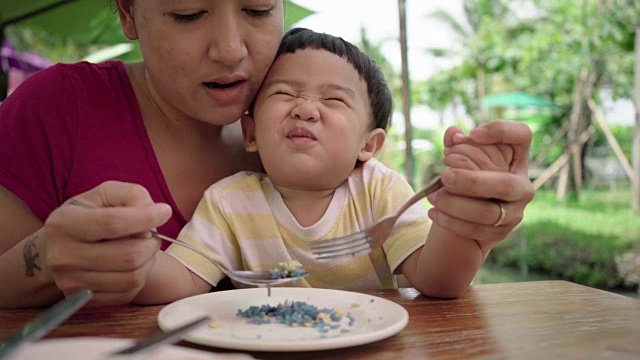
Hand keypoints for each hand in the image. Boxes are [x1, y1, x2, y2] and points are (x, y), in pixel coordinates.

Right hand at [41, 181, 171, 304]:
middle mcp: (62, 256)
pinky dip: (139, 278)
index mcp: (64, 223)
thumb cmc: (89, 215)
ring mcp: (71, 281)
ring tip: (142, 249)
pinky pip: (127, 293)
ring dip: (148, 261)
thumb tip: (157, 212)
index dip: (146, 218)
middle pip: (128, 255)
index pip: (113, 223)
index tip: (164, 212)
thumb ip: (132, 195)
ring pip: (132, 277)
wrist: (60, 247)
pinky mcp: (82, 300)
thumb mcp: (106, 194)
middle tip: (151, 235)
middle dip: (151, 244)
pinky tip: (132, 265)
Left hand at [428, 120, 534, 252]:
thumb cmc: (468, 178)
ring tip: (433, 196)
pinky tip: (433, 212)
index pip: (523, 135)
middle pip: (505, 184)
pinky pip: (476, 229)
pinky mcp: (501, 232)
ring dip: (456, 205)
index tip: (472, 134)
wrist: (469, 218)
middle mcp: (522, 185)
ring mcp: (515, 211)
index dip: (502, 131)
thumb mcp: (463, 159)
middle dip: (472, 181)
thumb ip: (457, 145)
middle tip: (444, 176)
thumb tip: (452, 133)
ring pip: (488, 212)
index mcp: (517, 159)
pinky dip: (451, 221)